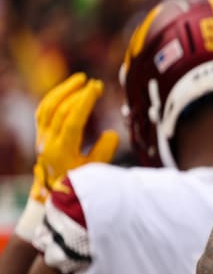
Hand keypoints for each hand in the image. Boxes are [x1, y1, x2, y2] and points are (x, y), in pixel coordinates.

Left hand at [31, 73, 118, 201]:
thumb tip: (111, 132)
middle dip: (78, 94)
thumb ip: (104, 152)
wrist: (52, 193)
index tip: (97, 87)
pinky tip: (68, 90)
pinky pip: (44, 110)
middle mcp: (47, 142)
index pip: (71, 121)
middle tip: (95, 83)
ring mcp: (41, 137)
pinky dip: (55, 97)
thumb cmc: (77, 182)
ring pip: (48, 107)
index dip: (84, 102)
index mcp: (61, 151)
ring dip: (64, 90)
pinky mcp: (40, 134)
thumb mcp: (94, 171)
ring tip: (80, 79)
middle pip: (59, 110)